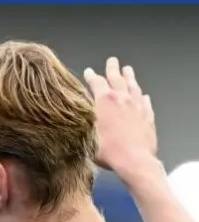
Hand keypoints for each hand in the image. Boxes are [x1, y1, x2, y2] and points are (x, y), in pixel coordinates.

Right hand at [84, 57, 159, 182]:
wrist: (134, 160)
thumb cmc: (108, 151)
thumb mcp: (86, 136)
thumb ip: (81, 124)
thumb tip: (72, 120)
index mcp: (104, 101)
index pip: (96, 83)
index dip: (91, 76)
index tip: (88, 72)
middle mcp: (122, 99)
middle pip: (117, 78)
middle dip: (112, 68)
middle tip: (111, 61)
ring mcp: (137, 106)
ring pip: (133, 86)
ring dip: (129, 77)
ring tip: (127, 70)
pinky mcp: (148, 115)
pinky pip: (145, 101)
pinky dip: (141, 96)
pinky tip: (142, 95)